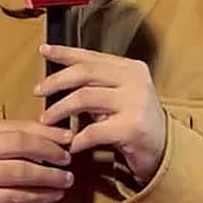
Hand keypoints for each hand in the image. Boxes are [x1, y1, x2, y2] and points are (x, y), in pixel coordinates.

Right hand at [0, 120, 73, 202]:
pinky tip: (53, 195)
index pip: (14, 126)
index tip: (68, 137)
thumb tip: (53, 138)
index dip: (45, 132)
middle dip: (49, 150)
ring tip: (66, 180)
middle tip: (68, 158)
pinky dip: (39, 195)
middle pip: (18, 143)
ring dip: (49, 176)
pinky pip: (15, 196)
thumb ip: (8, 143)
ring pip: (20, 171)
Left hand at [35, 44, 166, 184]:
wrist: (164, 151)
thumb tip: (58, 76)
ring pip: (84, 98)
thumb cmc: (135, 122)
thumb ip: (97, 84)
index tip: (43, 50)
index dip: (65, 52)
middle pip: (84, 73)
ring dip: (59, 110)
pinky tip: (70, 145)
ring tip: (46, 120)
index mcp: (131, 68)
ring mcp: (135, 103)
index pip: (92, 56)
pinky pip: (93, 131)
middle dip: (56, 81)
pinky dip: (77, 139)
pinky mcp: (132, 128)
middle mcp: (135, 80)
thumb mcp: (120, 96)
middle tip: (37, 91)